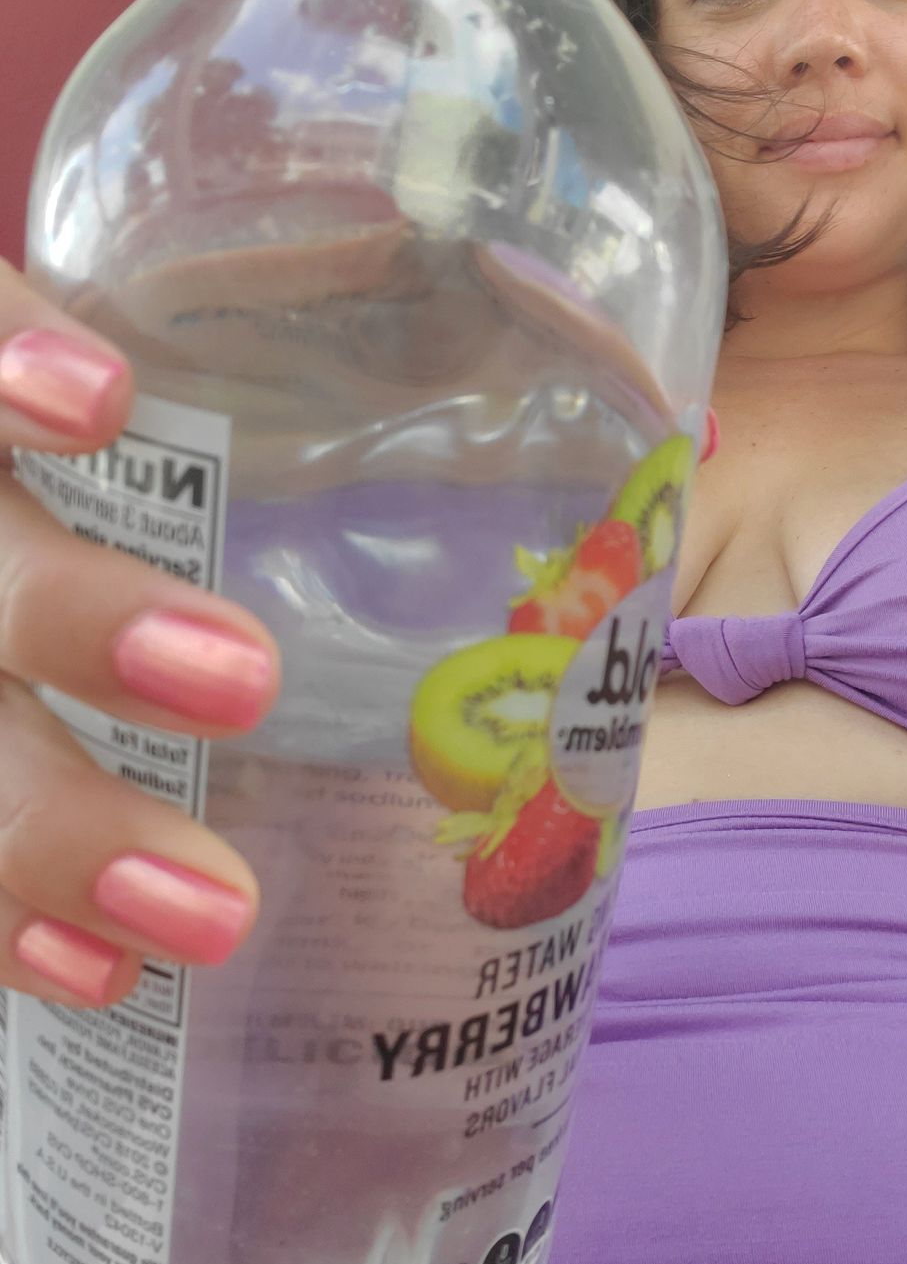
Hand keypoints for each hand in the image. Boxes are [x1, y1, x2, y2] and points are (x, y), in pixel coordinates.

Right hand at [0, 259, 279, 1007]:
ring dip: (49, 828)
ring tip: (207, 912)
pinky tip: (96, 977)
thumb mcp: (213, 362)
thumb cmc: (174, 460)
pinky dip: (10, 926)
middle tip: (240, 681)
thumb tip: (499, 287)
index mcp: (2, 390)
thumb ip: (298, 319)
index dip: (2, 354)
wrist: (42, 579)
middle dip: (67, 616)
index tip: (111, 403)